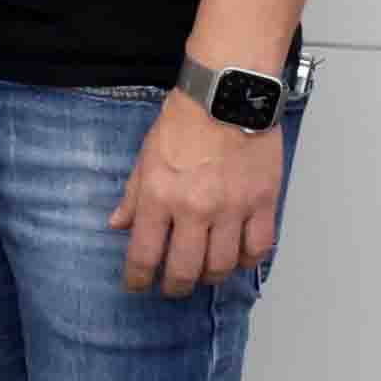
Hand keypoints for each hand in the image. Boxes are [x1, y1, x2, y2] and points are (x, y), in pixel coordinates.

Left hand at [110, 94, 285, 297]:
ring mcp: (231, 207)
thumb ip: (133, 195)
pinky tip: (237, 255)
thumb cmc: (186, 119)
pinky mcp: (262, 202)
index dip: (138, 279)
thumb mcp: (146, 155)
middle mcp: (194, 208)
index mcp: (159, 196)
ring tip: (205, 272)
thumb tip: (117, 224)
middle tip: (173, 287)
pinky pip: (257, 248)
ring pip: (221, 266)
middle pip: (184, 270)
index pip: (143, 255)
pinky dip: (246, 259)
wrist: (227, 93)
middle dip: (174, 287)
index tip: (138, 284)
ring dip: (210, 276)